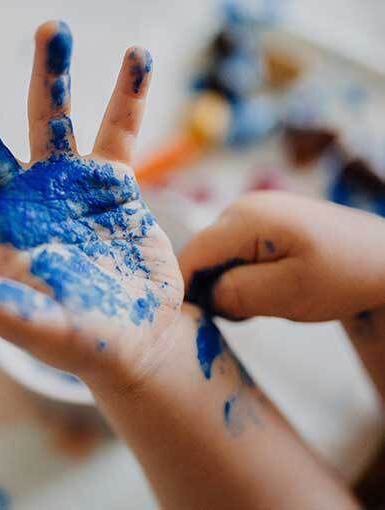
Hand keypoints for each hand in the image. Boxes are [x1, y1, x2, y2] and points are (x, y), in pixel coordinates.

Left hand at [0, 21, 182, 389]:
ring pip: (50, 121)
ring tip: (54, 30)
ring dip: (51, 77)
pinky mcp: (110, 182)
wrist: (142, 332)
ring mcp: (67, 187)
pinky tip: (137, 58)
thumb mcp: (42, 327)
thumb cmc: (88, 341)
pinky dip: (126, 96)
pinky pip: (117, 130)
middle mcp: (24, 204)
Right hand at [180, 191, 384, 320]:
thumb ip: (235, 294)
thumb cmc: (343, 276)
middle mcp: (242, 207)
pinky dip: (240, 275)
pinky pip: (233, 252)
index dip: (184, 288)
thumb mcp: (287, 294)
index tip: (194, 320)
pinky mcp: (261, 221)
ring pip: (216, 256)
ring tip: (261, 302)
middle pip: (202, 254)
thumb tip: (203, 296)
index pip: (191, 254)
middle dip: (212, 288)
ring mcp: (252, 211)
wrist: (383, 260)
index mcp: (246, 218)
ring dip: (227, 284)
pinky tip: (266, 287)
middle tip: (243, 314)